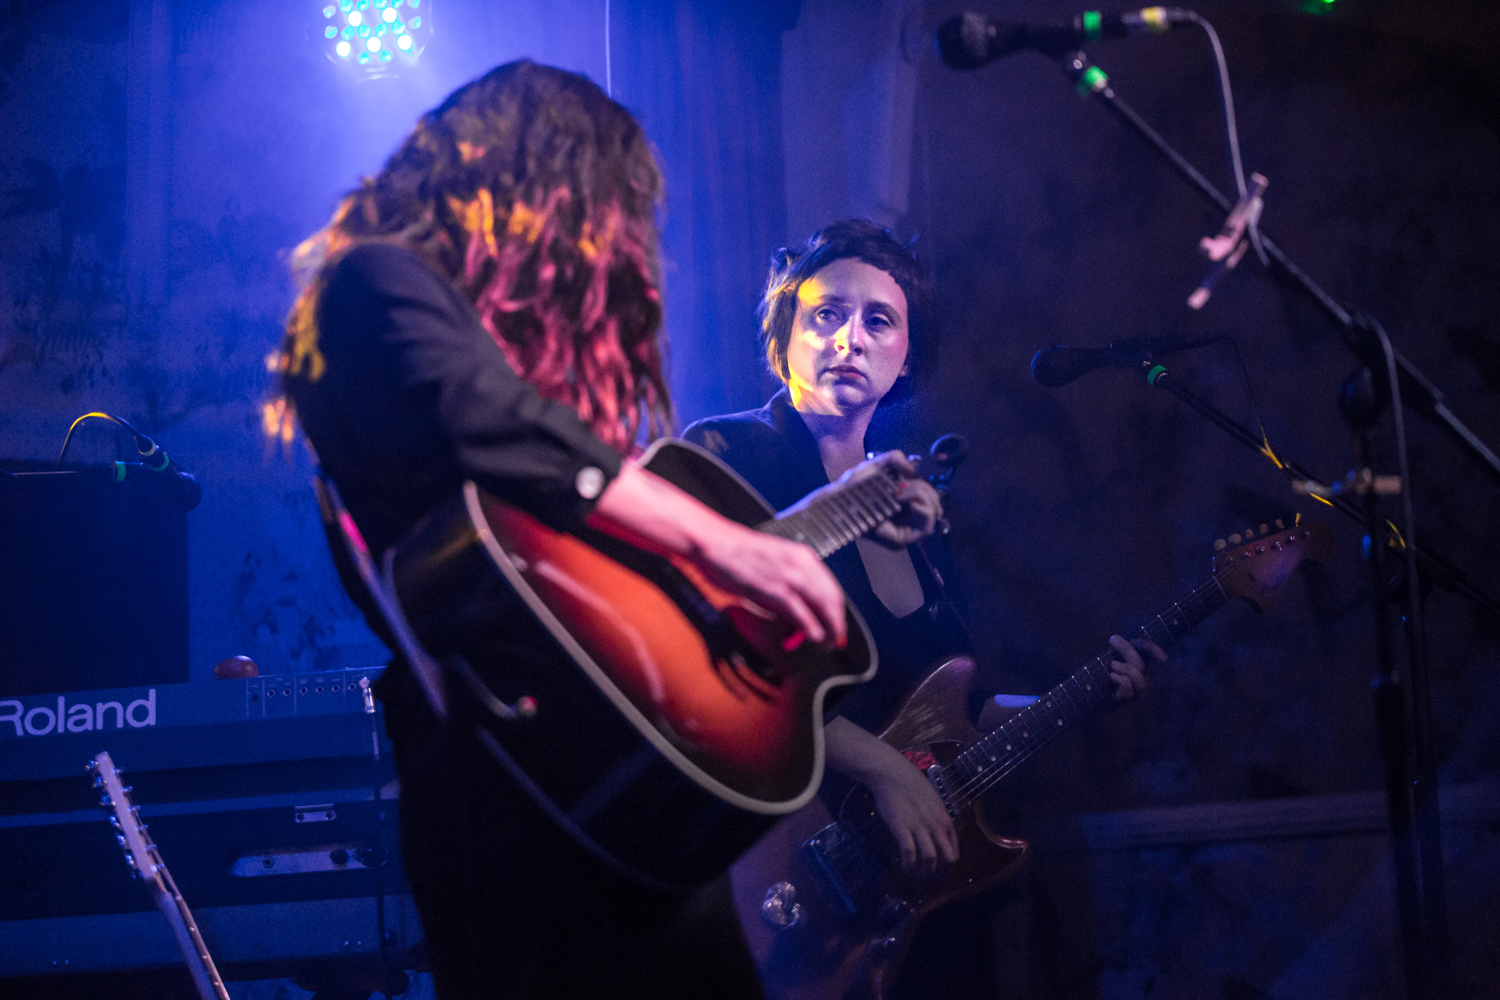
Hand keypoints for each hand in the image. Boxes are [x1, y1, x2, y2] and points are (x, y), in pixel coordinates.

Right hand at [589, 462, 845, 646]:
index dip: (836, 609)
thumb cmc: (734, 553)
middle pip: (832, 599)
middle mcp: (801, 564)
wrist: (713, 542)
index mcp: (801, 556)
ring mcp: (790, 576)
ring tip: (826, 644)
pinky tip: (814, 638)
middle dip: (837, 623)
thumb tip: (791, 613)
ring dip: (828, 629)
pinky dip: (811, 629)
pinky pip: (802, 614)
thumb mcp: (768, 565)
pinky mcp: (775, 589)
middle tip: (836, 640)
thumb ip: (783, 587)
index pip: (830, 587)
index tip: (836, 624)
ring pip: (823, 607)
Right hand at [824, 717, 957, 872]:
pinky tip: (904, 867)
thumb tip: (936, 832)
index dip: (947, 863)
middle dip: (938, 871)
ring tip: (915, 874)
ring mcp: (920, 828)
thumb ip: (937, 817)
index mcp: (944, 819)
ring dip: (923, 871)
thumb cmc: (910, 783)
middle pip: (946, 858)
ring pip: (929, 859)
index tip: (938, 867)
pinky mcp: (902, 829)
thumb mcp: (932, 800)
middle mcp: (936, 826)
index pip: (954, 849)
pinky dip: (908, 865)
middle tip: (927, 874)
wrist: (892, 773)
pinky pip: (909, 854)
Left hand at [835, 451, 943, 549]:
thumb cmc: (854, 485)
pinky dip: (924, 513)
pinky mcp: (901, 540)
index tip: (911, 478)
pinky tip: (912, 503)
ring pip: (933, 514)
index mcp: (904, 501)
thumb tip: (912, 468)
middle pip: (934, 503)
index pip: (929, 495)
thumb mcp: (877, 465)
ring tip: (902, 493)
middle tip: (905, 486)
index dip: (926, 486)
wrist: (839, 500)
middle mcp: (906, 516)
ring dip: (923, 499)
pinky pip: (926, 528)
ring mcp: (905, 529)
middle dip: (925, 491)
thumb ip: (895, 458)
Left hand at [1108, 634, 1165, 700]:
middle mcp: (1148, 683)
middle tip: (1113, 640)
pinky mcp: (1126, 700)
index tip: (1133, 640)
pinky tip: (1112, 675)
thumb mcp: (1123, 660)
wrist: (1100, 697)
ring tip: (1112, 664)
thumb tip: (1119, 638)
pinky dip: (1117, 678)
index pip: (1162, 660)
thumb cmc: (1115, 675)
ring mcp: (1138, 693)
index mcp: (1150, 671)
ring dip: (1123, 667)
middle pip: (1143, 665)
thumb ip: (1128, 652)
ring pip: (1137, 677)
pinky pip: (1126, 685)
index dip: (1151, 648)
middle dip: (1127, 649)